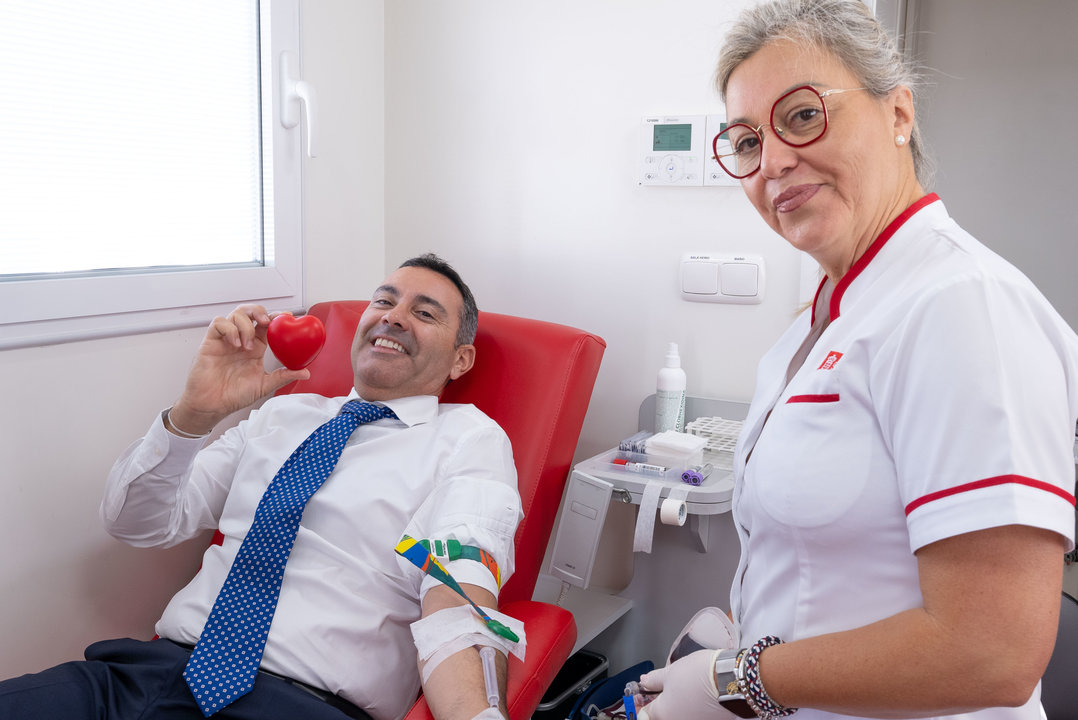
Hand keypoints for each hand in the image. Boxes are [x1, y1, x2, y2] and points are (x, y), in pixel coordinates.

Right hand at [169, 305, 310, 434]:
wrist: (212, 405)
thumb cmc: (234, 395)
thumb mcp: (264, 385)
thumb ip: (283, 376)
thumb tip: (305, 373)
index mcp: (256, 347)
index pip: (266, 324)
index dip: (276, 317)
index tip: (288, 317)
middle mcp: (241, 340)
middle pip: (250, 312)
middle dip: (259, 311)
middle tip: (267, 321)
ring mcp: (226, 340)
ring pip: (236, 314)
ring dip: (245, 326)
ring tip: (247, 345)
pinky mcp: (211, 341)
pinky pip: (219, 323)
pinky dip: (230, 329)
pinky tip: (235, 344)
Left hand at [636, 649, 732, 719]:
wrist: (731, 681)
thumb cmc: (699, 675)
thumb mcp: (670, 672)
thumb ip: (654, 680)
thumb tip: (644, 682)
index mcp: (662, 714)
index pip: (643, 715)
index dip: (639, 704)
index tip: (639, 695)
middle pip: (661, 717)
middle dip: (657, 705)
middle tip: (658, 690)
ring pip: (678, 716)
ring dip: (675, 707)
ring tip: (679, 689)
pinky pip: (694, 716)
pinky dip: (691, 708)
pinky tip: (694, 695)